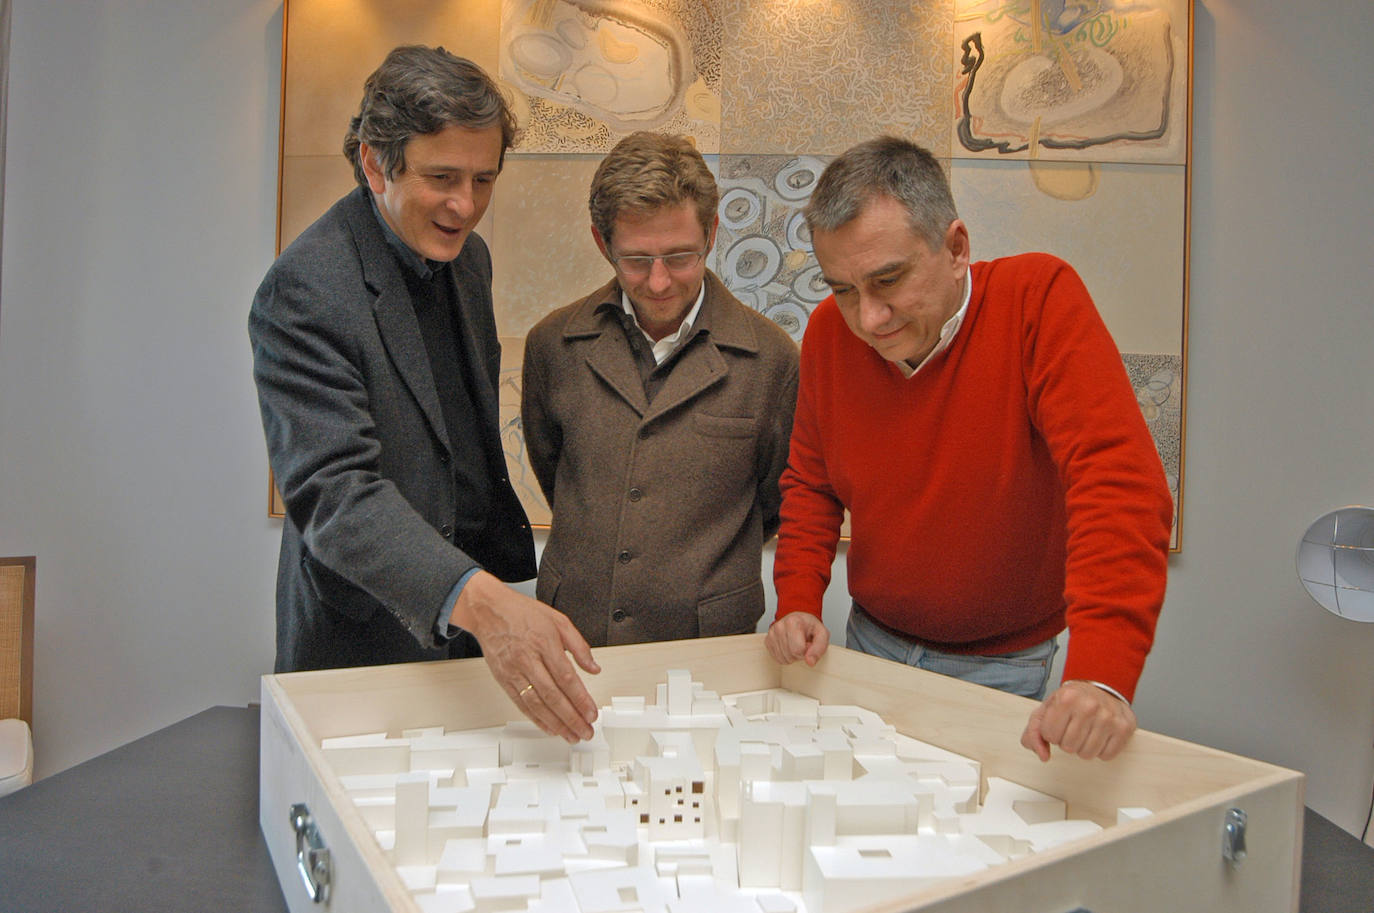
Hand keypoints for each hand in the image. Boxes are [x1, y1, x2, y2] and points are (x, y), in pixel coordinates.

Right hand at [451, 571, 599, 742]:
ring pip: (537, 704)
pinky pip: (521, 704)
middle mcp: (528, 660)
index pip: (567, 678)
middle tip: (585, 730)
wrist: (489, 611)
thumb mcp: (559, 620)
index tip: (592, 713)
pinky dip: (536, 719)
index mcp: (545, 643)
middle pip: (553, 696)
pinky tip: (549, 728)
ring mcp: (514, 672)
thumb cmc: (523, 613)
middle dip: (572, 718)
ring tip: (571, 735)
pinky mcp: (504, 680)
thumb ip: (579, 645)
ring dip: (556, 724)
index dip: (581, 699)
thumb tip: (593, 667)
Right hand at [765, 612, 829, 665]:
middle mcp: (779, 626)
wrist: (800, 619)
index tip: (809, 644)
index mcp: (793, 622)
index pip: (797, 650)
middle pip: (790, 655)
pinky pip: (777, 658)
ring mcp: (772, 633)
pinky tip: (789, 647)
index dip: (806, 652)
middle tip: (803, 645)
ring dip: (792, 657)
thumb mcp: (822, 634)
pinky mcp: (768, 640)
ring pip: (783, 659)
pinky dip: (785, 656)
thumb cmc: (810, 626)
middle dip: (799, 655)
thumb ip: (819, 648)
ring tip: (796, 645)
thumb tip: (810, 662)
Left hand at [1021, 680, 1136, 760]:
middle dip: (1067, 741)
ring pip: (1087, 754)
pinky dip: (1101, 750)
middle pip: (1068, 747)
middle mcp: (1089, 706)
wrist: (1102, 688)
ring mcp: (1109, 717)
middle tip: (1073, 727)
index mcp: (1066, 698)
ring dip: (1083, 748)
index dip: (1051, 733)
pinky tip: (1100, 736)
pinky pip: (1106, 756)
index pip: (1049, 735)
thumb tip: (1043, 756)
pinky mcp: (1124, 728)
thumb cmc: (1072, 702)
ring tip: (1086, 732)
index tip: (1058, 723)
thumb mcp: (1047, 710)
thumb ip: (1034, 733)